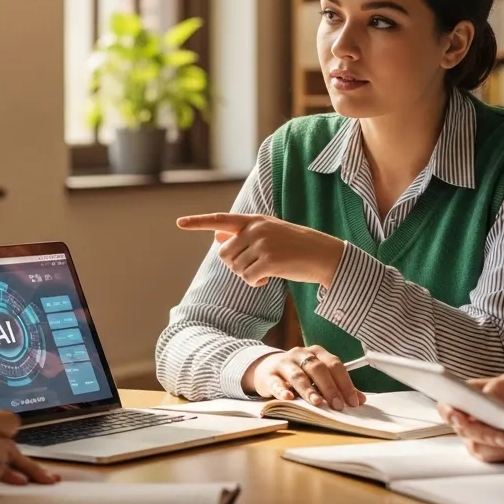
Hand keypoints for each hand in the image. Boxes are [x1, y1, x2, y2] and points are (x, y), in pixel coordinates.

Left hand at [178, 213, 343, 288]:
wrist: (323, 255)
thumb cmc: (296, 246)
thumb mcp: (270, 233)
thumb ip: (243, 234)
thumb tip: (216, 236)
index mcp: (255, 220)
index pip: (221, 219)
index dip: (198, 222)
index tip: (179, 223)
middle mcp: (256, 229)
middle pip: (224, 253)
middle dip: (235, 265)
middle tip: (254, 267)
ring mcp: (262, 244)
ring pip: (235, 268)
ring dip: (248, 276)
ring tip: (266, 271)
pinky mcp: (269, 261)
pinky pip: (247, 278)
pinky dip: (255, 283)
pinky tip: (268, 280)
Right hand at [243, 345, 365, 409]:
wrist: (265, 368)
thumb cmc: (298, 373)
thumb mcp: (318, 377)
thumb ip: (338, 387)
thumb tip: (360, 400)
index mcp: (317, 353)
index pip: (334, 365)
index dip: (345, 383)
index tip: (353, 402)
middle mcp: (301, 354)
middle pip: (317, 368)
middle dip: (329, 387)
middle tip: (337, 405)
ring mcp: (284, 363)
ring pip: (298, 375)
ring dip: (308, 389)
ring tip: (317, 403)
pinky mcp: (268, 375)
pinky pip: (276, 382)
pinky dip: (282, 390)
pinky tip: (288, 398)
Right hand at [439, 373, 503, 462]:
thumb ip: (501, 384)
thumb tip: (486, 393)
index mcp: (468, 395)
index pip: (447, 403)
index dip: (448, 411)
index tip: (458, 417)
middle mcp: (468, 416)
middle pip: (462, 428)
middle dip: (482, 432)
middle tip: (502, 435)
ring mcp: (476, 435)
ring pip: (473, 445)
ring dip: (493, 444)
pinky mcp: (486, 450)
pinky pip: (486, 456)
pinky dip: (500, 453)